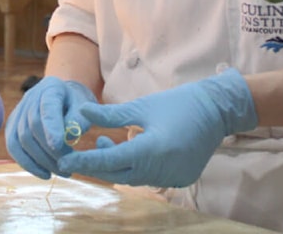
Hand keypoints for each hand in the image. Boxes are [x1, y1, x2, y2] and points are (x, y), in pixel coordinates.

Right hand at [5, 76, 96, 179]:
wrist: (64, 96)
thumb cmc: (78, 104)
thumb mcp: (88, 107)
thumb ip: (80, 120)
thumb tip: (69, 137)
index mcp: (51, 88)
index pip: (47, 108)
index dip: (51, 128)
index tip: (59, 147)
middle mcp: (31, 97)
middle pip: (33, 126)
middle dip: (49, 151)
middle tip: (68, 167)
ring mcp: (18, 110)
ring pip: (21, 139)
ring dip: (40, 161)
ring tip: (60, 172)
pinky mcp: (12, 125)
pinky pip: (13, 146)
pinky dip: (26, 163)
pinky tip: (44, 173)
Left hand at [58, 68, 257, 187]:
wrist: (216, 110)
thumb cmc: (177, 103)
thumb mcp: (141, 107)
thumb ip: (110, 115)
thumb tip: (82, 112)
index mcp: (152, 149)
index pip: (110, 161)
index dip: (86, 161)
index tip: (65, 160)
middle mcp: (163, 169)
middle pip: (119, 174)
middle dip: (97, 165)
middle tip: (76, 156)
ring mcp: (174, 178)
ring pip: (134, 177)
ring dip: (116, 165)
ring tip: (105, 144)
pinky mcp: (181, 179)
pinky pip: (151, 177)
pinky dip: (136, 167)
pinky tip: (130, 152)